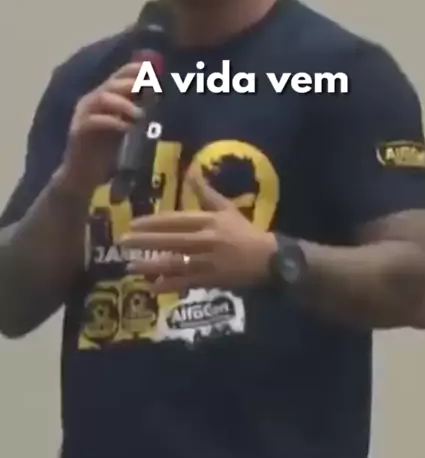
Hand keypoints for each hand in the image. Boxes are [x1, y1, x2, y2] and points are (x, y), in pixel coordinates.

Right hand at [59, 61, 144, 195]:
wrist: (83, 175)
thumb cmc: (106, 150)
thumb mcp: (124, 126)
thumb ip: (135, 110)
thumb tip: (156, 96)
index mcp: (103, 97)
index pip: (117, 76)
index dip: (133, 70)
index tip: (150, 70)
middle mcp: (91, 101)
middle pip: (111, 84)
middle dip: (131, 84)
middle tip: (149, 92)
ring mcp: (82, 115)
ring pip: (102, 98)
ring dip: (124, 103)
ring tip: (140, 114)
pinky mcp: (78, 131)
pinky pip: (94, 120)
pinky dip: (113, 122)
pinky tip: (126, 127)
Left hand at [121, 170, 276, 293]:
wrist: (268, 259)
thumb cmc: (245, 231)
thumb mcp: (227, 208)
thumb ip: (206, 191)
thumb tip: (191, 170)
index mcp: (209, 221)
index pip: (176, 220)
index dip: (153, 222)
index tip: (133, 223)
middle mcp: (206, 239)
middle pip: (171, 240)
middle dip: (145, 241)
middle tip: (123, 242)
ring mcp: (207, 261)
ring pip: (175, 262)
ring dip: (151, 264)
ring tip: (130, 265)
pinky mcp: (210, 280)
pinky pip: (185, 283)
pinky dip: (168, 285)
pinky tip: (151, 287)